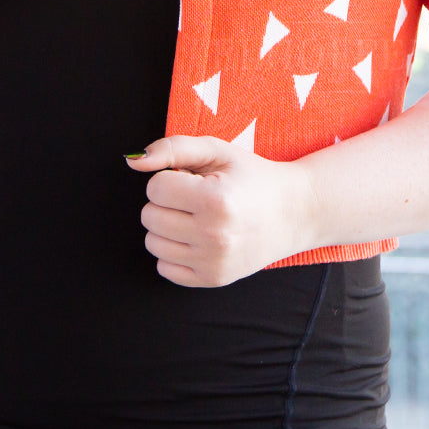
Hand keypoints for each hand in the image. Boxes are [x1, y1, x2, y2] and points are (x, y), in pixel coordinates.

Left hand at [125, 135, 315, 286]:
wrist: (295, 212)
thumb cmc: (252, 176)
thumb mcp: (217, 150)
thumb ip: (173, 148)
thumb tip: (133, 162)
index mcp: (215, 199)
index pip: (155, 188)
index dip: (170, 178)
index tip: (193, 179)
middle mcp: (214, 235)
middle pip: (150, 216)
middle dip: (166, 202)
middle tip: (195, 198)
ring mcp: (214, 262)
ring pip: (153, 243)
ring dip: (167, 226)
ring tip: (196, 217)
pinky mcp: (213, 280)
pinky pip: (165, 269)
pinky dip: (174, 252)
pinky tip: (197, 238)